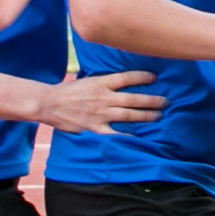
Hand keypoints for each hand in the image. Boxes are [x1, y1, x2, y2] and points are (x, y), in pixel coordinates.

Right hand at [42, 70, 158, 131]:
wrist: (48, 103)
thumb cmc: (67, 91)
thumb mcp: (86, 79)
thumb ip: (103, 81)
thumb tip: (119, 80)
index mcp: (101, 83)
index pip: (126, 78)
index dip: (142, 77)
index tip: (154, 78)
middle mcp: (103, 97)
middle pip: (133, 98)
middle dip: (152, 100)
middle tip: (165, 101)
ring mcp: (100, 114)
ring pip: (128, 115)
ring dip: (146, 115)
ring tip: (158, 116)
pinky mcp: (95, 128)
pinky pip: (115, 133)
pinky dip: (128, 135)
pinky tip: (140, 137)